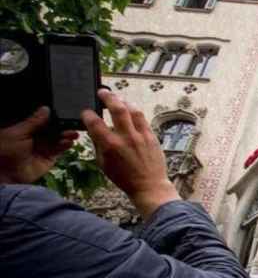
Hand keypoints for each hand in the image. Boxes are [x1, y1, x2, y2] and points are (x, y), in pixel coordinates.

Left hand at [0, 107, 77, 183]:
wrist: (6, 174)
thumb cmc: (5, 151)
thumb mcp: (18, 132)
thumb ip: (34, 121)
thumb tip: (45, 109)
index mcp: (26, 129)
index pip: (42, 120)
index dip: (52, 117)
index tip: (63, 113)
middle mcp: (35, 137)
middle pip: (52, 129)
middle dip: (62, 126)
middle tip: (71, 122)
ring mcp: (43, 147)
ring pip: (57, 139)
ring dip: (66, 135)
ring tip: (73, 133)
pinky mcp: (49, 158)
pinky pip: (59, 150)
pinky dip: (65, 146)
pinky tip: (69, 142)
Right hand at [82, 90, 179, 217]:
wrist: (149, 185)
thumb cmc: (123, 177)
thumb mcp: (103, 163)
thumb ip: (98, 145)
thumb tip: (93, 130)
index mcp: (110, 146)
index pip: (95, 123)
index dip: (87, 114)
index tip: (85, 111)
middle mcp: (126, 138)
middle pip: (117, 109)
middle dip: (108, 97)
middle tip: (102, 92)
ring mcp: (140, 136)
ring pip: (132, 110)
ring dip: (123, 101)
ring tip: (117, 98)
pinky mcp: (151, 136)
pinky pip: (142, 118)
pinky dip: (134, 111)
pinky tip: (130, 109)